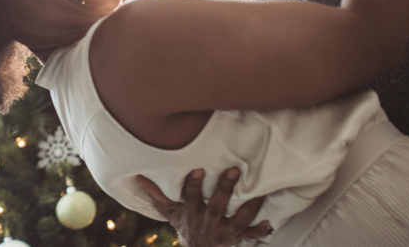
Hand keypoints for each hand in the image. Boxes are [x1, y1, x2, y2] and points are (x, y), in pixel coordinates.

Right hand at [136, 168, 271, 246]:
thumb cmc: (185, 226)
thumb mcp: (169, 212)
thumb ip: (157, 195)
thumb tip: (139, 176)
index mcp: (191, 215)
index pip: (191, 199)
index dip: (194, 186)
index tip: (198, 170)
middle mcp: (208, 224)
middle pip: (217, 208)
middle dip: (225, 190)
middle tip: (234, 170)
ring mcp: (225, 233)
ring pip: (238, 221)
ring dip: (250, 207)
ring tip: (260, 191)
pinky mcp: (238, 238)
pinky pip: (251, 237)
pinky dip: (260, 231)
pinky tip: (270, 222)